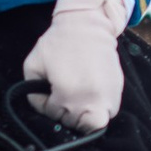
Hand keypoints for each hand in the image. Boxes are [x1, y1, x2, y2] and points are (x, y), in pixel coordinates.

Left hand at [22, 0, 132, 132]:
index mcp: (67, 94)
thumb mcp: (33, 65)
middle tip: (63, 93)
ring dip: (83, 115)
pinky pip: (108, 114)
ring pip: (93, 125)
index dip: (48, 103)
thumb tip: (44, 110)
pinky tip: (90, 94)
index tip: (49, 88)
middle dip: (65, 111)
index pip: (54, 114)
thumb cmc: (58, 43)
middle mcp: (90, 100)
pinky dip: (98, 109)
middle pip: (74, 123)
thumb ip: (31, 93)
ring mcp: (107, 97)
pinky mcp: (118, 91)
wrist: (87, 25)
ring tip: (77, 97)